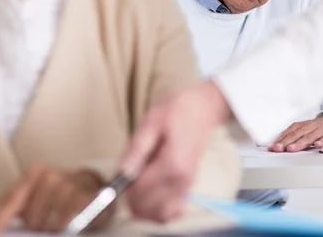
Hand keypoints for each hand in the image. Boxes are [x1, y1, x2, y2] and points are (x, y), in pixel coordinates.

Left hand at [0, 167, 112, 235]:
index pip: (12, 199)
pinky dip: (65, 228)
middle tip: (43, 226)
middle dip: (35, 228)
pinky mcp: (85, 197)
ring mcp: (69, 185)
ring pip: (49, 223)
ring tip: (57, 225)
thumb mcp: (33, 195)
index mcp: (34, 174)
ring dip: (51, 229)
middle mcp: (50, 177)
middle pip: (31, 218)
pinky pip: (67, 223)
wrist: (91, 184)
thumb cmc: (58, 192)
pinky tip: (68, 224)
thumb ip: (10, 208)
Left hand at [118, 80, 230, 222]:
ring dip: (141, 204)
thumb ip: (137, 149)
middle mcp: (181, 181)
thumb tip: (121, 173)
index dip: (123, 186)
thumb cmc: (177, 110)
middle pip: (147, 208)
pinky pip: (169, 212)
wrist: (203, 108)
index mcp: (172, 164)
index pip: (140, 191)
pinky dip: (155, 207)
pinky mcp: (187, 188)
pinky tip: (149, 190)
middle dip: (130, 196)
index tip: (119, 171)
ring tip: (137, 181)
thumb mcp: (152, 121)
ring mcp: (186, 186)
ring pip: (158, 215)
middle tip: (127, 174)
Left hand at [268, 113, 322, 151]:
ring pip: (309, 137)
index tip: (272, 147)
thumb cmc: (318, 128)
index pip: (289, 132)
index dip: (280, 140)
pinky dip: (322, 142)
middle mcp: (310, 127)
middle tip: (278, 149)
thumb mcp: (304, 130)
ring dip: (300, 143)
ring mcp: (321, 130)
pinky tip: (317, 145)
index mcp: (302, 126)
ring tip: (291, 149)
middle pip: (296, 135)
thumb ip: (292, 136)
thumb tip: (276, 144)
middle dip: (286, 142)